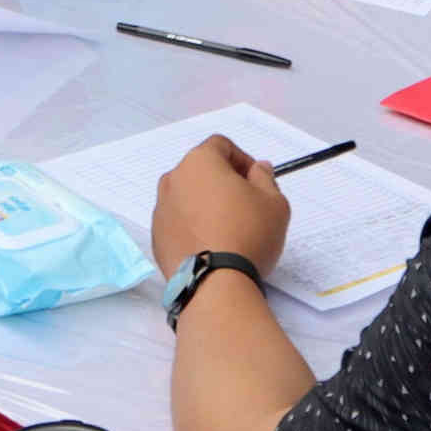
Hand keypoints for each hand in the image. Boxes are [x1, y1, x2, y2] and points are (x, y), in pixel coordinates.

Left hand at [150, 134, 291, 278]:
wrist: (215, 284)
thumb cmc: (248, 234)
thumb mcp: (274, 203)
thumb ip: (265, 178)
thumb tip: (257, 169)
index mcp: (199, 162)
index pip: (221, 146)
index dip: (242, 160)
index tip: (256, 181)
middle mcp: (173, 179)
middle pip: (201, 171)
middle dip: (222, 182)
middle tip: (244, 205)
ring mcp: (161, 209)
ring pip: (187, 197)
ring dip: (205, 204)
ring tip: (226, 229)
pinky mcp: (156, 237)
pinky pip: (178, 222)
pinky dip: (192, 226)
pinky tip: (210, 246)